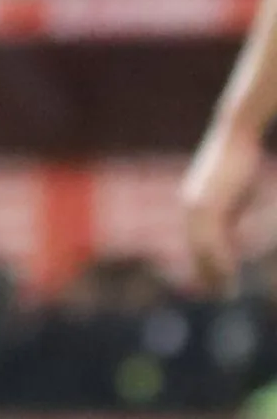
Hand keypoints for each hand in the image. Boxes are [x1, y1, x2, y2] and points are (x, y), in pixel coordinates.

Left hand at [185, 115, 268, 291]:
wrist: (236, 138)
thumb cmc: (241, 163)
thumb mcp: (237, 195)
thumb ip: (233, 216)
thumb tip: (235, 236)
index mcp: (196, 205)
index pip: (197, 242)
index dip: (206, 265)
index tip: (218, 283)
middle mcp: (191, 206)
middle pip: (197, 249)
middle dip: (208, 273)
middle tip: (222, 294)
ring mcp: (197, 205)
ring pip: (202, 248)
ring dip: (214, 271)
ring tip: (227, 291)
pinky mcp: (208, 203)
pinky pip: (212, 238)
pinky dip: (219, 258)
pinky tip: (230, 273)